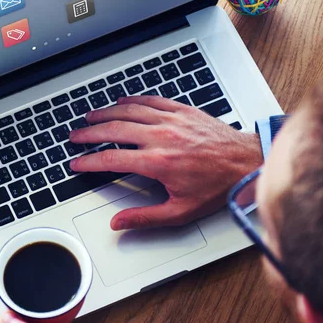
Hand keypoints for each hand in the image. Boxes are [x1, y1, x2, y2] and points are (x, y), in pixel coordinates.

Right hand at [69, 96, 262, 230]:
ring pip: (128, 111)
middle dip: (89, 133)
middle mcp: (161, 137)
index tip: (77, 163)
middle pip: (114, 130)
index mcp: (158, 162)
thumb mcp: (181, 211)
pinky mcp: (181, 110)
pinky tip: (121, 101)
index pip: (111, 159)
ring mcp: (171, 120)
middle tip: (75, 137)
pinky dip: (132, 100)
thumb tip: (119, 222)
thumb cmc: (217, 186)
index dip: (89, 161)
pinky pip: (150, 101)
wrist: (246, 162)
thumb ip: (145, 217)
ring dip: (105, 113)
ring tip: (90, 117)